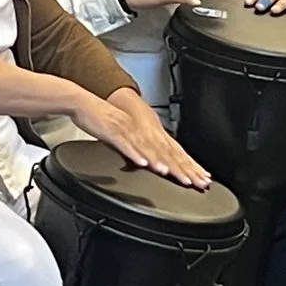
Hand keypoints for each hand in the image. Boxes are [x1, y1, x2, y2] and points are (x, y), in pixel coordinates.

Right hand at [74, 90, 211, 186]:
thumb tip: (147, 162)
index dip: (187, 165)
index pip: (172, 151)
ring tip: (173, 174)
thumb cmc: (104, 121)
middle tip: (195, 181)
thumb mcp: (126, 137)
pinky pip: (126, 145)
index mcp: (147, 133)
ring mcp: (129, 131)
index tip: (199, 178)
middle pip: (165, 152)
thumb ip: (138, 149)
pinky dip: (135, 154)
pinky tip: (143, 164)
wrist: (85, 104)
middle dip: (182, 169)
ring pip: (148, 149)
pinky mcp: (114, 132)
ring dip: (161, 163)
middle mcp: (142, 131)